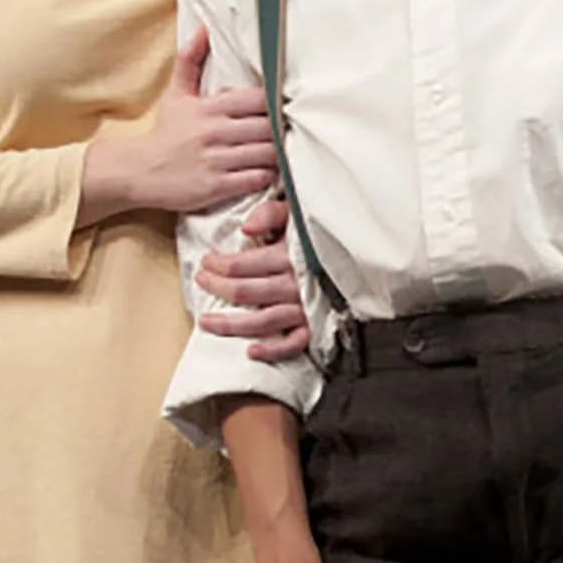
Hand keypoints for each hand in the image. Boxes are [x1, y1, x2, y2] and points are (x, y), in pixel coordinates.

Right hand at [85, 27, 279, 220]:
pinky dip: (268, 176)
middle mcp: (213, 131)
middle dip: (282, 130)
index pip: (258, 99)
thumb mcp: (177, 94)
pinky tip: (269, 172)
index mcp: (209, 107)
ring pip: (266, 154)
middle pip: (268, 127)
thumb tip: (204, 29)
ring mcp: (215, 160)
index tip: (283, 108)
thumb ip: (191, 60)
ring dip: (280, 154)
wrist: (139, 171)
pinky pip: (256, 179)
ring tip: (285, 152)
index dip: (276, 103)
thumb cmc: (166, 132)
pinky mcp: (216, 186)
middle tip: (291, 132)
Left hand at [196, 194, 311, 360]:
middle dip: (216, 288)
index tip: (206, 261)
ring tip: (207, 322)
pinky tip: (251, 351)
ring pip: (261, 321)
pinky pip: (294, 344)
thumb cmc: (323, 232)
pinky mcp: (315, 325)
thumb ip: (270, 214)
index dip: (217, 265)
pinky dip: (273, 350)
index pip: (241, 265)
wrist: (361, 252)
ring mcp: (304, 307)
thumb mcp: (297, 212)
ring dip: (230, 324)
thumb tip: (245, 228)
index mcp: (289, 255)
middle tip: (201, 281)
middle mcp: (295, 284)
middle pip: (245, 292)